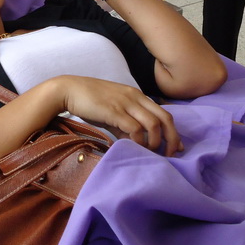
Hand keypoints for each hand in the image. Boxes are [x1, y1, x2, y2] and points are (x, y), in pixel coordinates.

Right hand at [52, 75, 183, 156]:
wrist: (69, 89)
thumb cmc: (89, 101)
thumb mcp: (112, 111)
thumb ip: (125, 125)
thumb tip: (135, 142)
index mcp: (137, 95)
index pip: (164, 113)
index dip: (173, 132)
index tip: (175, 147)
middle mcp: (135, 97)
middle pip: (165, 119)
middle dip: (171, 139)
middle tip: (169, 155)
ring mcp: (125, 103)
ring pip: (153, 124)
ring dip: (155, 142)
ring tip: (149, 153)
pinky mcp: (114, 111)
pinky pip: (134, 128)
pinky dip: (138, 140)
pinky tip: (132, 147)